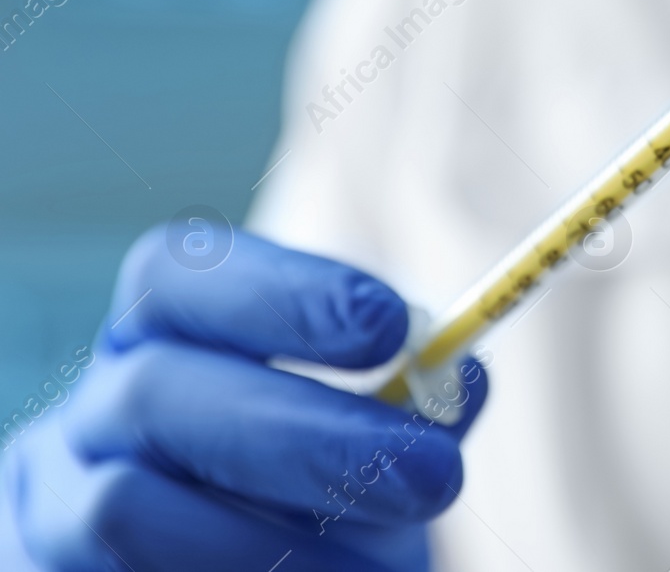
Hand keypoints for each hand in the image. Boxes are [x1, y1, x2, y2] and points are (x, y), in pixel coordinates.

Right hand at [0, 229, 486, 570]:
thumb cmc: (299, 497)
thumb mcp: (356, 440)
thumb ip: (406, 408)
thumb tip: (467, 380)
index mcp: (157, 339)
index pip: (180, 276)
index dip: (284, 292)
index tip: (393, 323)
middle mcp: (90, 414)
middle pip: (160, 394)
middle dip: (309, 436)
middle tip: (437, 475)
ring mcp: (50, 510)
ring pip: (129, 513)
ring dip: (272, 546)